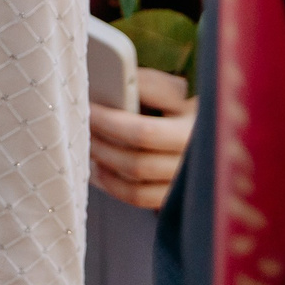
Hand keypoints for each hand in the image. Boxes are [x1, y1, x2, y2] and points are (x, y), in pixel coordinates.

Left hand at [89, 68, 197, 209]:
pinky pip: (138, 198)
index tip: (87, 108)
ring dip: (105, 166)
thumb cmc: (180, 102)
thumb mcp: (171, 88)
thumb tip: (110, 86)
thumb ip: (146, 85)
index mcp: (196, 128)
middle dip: (102, 146)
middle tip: (83, 127)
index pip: (144, 133)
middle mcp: (193, 162)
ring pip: (136, 186)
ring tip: (88, 146)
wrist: (202, 131)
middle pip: (136, 164)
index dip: (109, 123)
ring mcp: (185, 184)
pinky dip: (113, 185)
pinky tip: (98, 169)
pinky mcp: (174, 197)